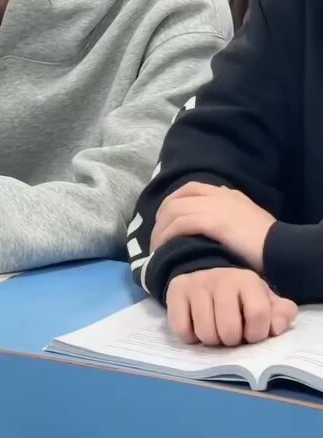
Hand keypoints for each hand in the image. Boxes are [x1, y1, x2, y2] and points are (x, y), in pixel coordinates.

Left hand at [152, 182, 274, 271]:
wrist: (282, 248)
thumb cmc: (266, 243)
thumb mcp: (248, 221)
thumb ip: (231, 217)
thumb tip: (214, 222)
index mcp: (227, 194)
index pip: (191, 188)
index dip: (173, 203)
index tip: (164, 221)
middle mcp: (219, 195)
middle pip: (177, 198)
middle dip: (161, 217)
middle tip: (156, 238)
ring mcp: (215, 206)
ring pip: (174, 210)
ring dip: (160, 229)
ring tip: (157, 248)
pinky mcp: (213, 221)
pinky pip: (180, 224)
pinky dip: (167, 235)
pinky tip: (164, 249)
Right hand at [167, 268, 296, 346]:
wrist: (207, 278)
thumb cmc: (241, 298)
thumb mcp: (266, 302)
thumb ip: (281, 314)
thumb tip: (277, 327)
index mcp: (247, 280)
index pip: (258, 314)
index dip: (256, 333)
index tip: (251, 333)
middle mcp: (221, 278)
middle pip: (229, 329)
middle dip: (232, 341)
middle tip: (231, 334)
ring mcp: (196, 283)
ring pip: (205, 333)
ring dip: (211, 341)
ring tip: (215, 331)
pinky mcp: (176, 290)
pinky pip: (182, 330)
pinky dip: (190, 338)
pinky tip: (196, 327)